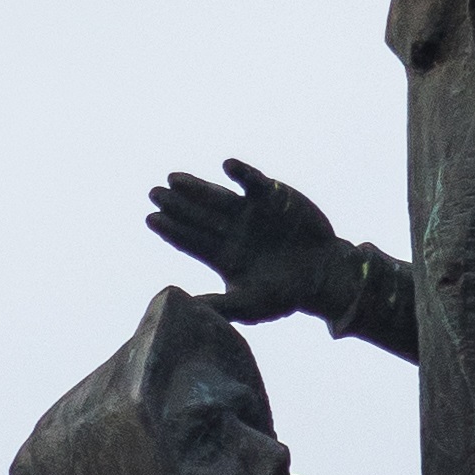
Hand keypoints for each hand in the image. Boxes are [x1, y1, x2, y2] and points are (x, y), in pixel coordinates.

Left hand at [147, 156, 341, 323]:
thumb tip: (185, 307)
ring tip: (174, 178)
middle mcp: (230, 231)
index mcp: (222, 256)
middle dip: (175, 204)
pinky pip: (252, 181)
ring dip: (196, 187)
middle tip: (153, 192)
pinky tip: (227, 166)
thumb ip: (221, 306)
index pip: (190, 240)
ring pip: (217, 197)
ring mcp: (248, 212)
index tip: (151, 219)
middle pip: (196, 215)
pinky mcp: (270, 196)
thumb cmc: (286, 294)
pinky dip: (241, 173)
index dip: (171, 230)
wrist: (323, 273)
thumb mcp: (252, 305)